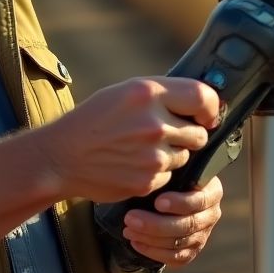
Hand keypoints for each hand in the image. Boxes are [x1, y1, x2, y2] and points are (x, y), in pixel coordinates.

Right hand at [34, 76, 218, 202]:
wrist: (62, 156)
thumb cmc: (93, 121)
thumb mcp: (123, 93)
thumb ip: (161, 94)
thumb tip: (201, 103)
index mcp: (147, 93)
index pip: (203, 96)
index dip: (211, 108)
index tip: (208, 115)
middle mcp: (153, 122)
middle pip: (199, 132)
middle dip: (189, 135)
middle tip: (165, 134)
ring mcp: (152, 154)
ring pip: (185, 156)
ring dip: (171, 154)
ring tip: (140, 149)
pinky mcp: (148, 180)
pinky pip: (169, 176)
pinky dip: (157, 173)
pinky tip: (133, 164)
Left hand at [121, 176, 223, 267]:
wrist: (166, 195)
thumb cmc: (169, 177)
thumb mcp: (173, 170)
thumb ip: (169, 170)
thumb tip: (156, 167)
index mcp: (211, 191)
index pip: (199, 200)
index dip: (179, 203)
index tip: (157, 202)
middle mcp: (211, 214)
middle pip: (187, 225)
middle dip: (156, 224)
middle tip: (130, 219)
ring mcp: (203, 235)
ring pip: (179, 243)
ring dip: (151, 238)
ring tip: (128, 230)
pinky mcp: (192, 250)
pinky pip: (176, 258)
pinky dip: (154, 252)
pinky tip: (136, 242)